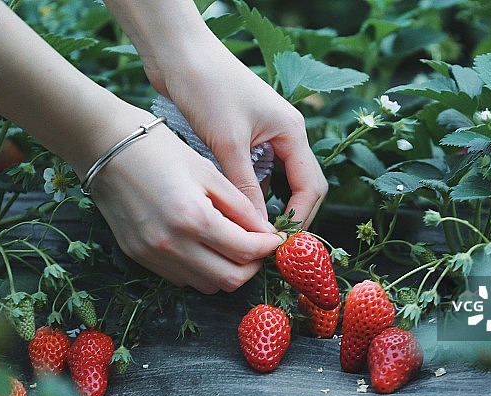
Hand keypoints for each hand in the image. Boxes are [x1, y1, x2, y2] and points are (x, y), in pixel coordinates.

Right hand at [86, 111, 282, 293]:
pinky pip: (182, 278)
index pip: (246, 251)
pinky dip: (202, 270)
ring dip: (227, 271)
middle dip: (252, 266)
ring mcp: (152, 255)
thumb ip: (241, 207)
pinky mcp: (138, 258)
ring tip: (233, 246)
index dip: (268, 248)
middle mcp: (172, 245)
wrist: (106, 147)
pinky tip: (205, 246)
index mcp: (194, 218)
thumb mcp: (209, 172)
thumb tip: (266, 233)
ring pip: (207, 286)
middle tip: (259, 248)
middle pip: (230, 280)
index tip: (277, 239)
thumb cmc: (160, 150)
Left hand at [146, 45, 327, 228]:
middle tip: (272, 246)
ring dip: (272, 205)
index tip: (282, 244)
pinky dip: (254, 192)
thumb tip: (259, 229)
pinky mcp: (245, 135)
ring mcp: (266, 134)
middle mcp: (285, 133)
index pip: (311, 185)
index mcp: (292, 131)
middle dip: (292, 215)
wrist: (178, 54)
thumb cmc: (207, 88)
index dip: (301, 217)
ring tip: (255, 233)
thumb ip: (246, 187)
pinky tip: (239, 209)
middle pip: (303, 185)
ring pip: (280, 180)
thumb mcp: (228, 143)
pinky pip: (259, 172)